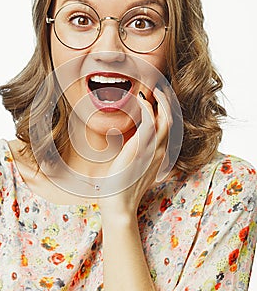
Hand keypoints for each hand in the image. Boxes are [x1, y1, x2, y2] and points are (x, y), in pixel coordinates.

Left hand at [99, 86, 172, 216]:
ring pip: (167, 118)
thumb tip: (126, 137)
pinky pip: (151, 123)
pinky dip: (147, 108)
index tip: (158, 96)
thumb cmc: (121, 186)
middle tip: (160, 86)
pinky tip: (140, 99)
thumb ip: (135, 150)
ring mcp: (153, 150)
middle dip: (168, 101)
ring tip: (154, 87)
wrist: (119, 205)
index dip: (166, 109)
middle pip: (172, 119)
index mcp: (159, 153)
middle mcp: (160, 151)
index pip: (169, 126)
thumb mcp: (132, 164)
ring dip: (161, 100)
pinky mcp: (142, 150)